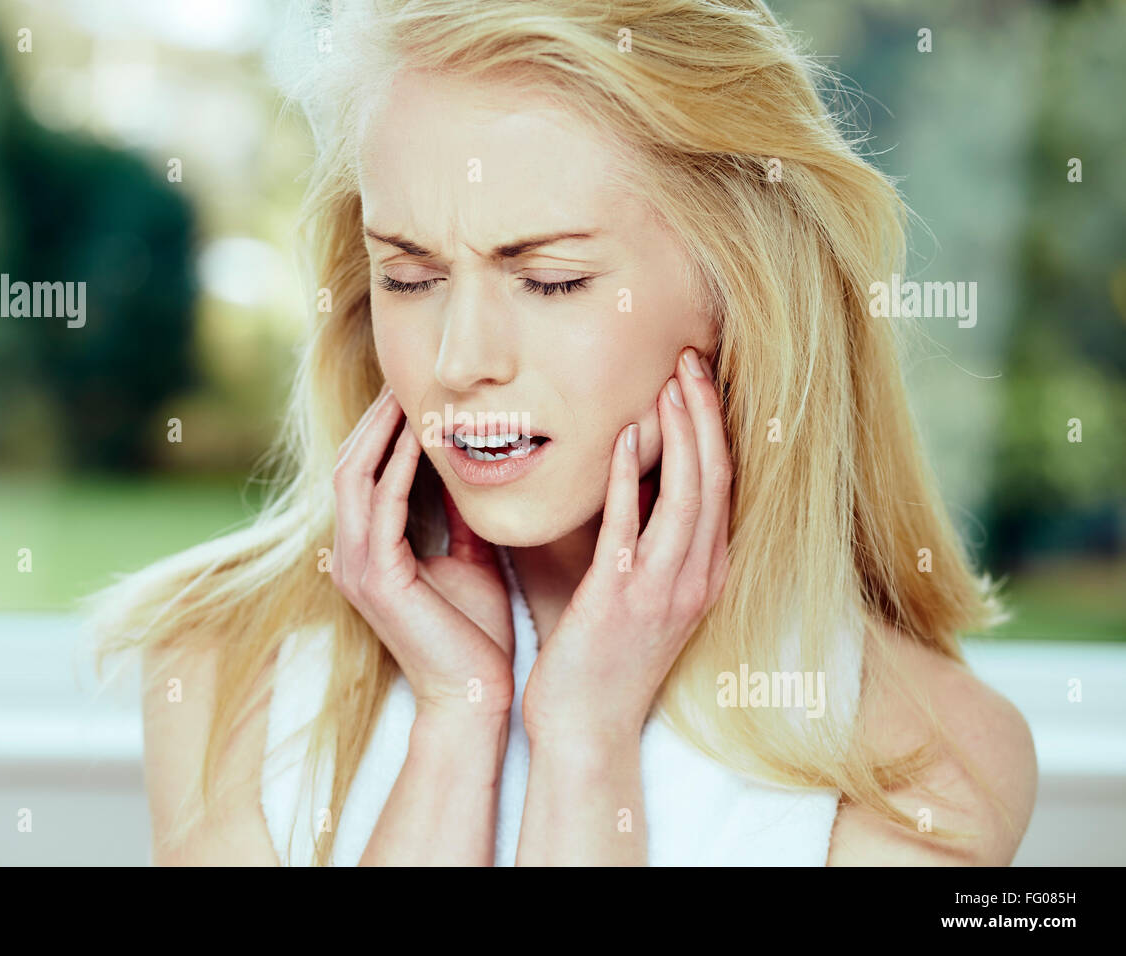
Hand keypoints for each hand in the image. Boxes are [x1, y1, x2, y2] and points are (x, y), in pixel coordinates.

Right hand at [330, 384, 514, 727]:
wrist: (473, 695)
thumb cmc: (475, 635)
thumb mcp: (470, 559)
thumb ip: (459, 518)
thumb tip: (469, 470)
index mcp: (369, 553)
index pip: (364, 474)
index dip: (383, 431)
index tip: (415, 393)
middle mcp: (351, 556)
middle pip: (349, 466)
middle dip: (375, 419)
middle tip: (404, 379)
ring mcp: (356, 567)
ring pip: (355, 476)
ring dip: (381, 431)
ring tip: (408, 394)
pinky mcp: (376, 577)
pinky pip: (382, 505)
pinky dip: (398, 466)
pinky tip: (421, 437)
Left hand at [521, 347, 731, 741]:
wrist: (585, 728)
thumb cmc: (600, 658)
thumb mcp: (635, 592)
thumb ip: (639, 538)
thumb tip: (621, 479)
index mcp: (704, 573)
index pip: (721, 486)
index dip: (714, 429)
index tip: (697, 380)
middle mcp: (697, 577)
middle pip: (715, 478)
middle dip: (705, 414)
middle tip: (690, 358)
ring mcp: (664, 590)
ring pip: (688, 494)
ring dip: (681, 432)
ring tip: (669, 379)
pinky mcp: (621, 599)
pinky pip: (632, 526)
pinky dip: (629, 477)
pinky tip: (623, 436)